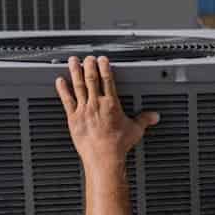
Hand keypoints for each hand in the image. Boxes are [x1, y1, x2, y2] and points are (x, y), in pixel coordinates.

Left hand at [56, 56, 158, 172]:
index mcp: (111, 104)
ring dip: (75, 72)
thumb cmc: (118, 145)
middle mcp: (96, 103)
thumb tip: (154, 117)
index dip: (104, 67)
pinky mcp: (73, 118)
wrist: (103, 157)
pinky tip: (60, 81)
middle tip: (88, 57)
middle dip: (89, 65)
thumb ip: (144, 120)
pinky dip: (63, 90)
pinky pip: (67, 100)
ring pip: (78, 85)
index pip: (107, 80)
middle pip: (91, 78)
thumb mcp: (135, 130)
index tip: (102, 60)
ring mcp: (84, 110)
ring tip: (73, 61)